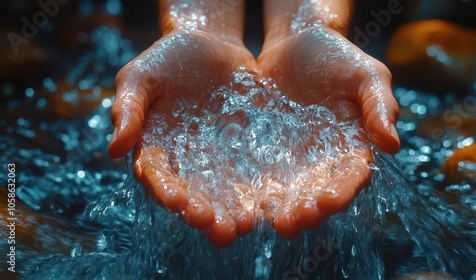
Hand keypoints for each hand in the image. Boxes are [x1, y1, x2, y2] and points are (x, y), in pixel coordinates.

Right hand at [108, 30, 256, 246]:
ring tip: (245, 225)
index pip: (159, 179)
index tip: (178, 202)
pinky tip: (271, 203)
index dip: (167, 192)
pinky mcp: (250, 150)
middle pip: (196, 197)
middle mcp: (189, 164)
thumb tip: (114, 149)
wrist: (210, 43)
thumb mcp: (140, 77)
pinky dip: (262, 190)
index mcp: (157, 151)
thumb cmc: (167, 59)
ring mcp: (221, 159)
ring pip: (227, 194)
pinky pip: (256, 174)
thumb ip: (128, 110)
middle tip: (218, 230)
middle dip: (205, 215)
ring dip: (234, 212)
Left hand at [258, 26, 399, 237]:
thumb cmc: (337, 56)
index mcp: (352, 146)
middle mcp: (322, 159)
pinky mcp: (265, 151)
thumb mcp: (365, 74)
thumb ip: (379, 106)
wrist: (295, 42)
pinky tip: (244, 205)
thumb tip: (392, 145)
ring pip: (288, 192)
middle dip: (307, 211)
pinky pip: (260, 175)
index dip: (341, 191)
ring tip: (272, 224)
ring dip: (281, 210)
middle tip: (291, 224)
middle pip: (317, 193)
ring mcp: (292, 158)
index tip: (327, 202)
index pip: (350, 176)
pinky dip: (254, 192)